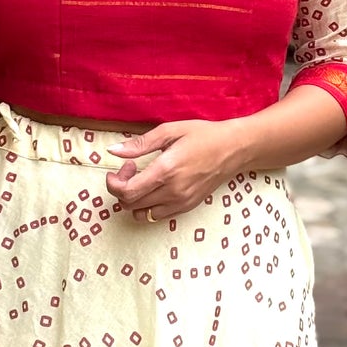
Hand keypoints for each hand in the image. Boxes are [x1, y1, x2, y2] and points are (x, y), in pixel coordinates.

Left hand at [105, 120, 245, 222]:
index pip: (127, 191)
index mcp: (165, 170)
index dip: (114, 183)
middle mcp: (172, 191)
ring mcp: (180, 202)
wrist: (234, 149)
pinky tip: (155, 187)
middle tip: (131, 168)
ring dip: (134, 199)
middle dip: (122, 187)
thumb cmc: (203, 136)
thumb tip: (113, 151)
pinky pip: (157, 216)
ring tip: (142, 180)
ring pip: (141, 214)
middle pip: (130, 204)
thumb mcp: (170, 131)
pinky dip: (147, 206)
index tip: (118, 169)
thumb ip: (140, 144)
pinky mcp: (187, 207)